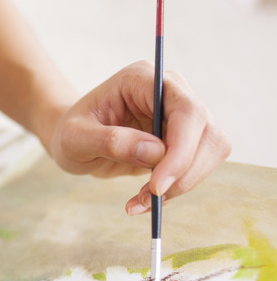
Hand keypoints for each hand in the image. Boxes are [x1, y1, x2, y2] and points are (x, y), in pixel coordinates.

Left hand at [49, 61, 230, 214]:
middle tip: (149, 197)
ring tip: (140, 201)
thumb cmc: (69, 132)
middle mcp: (170, 91)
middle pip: (207, 131)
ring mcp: (181, 115)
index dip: (180, 149)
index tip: (157, 185)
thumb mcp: (74, 138)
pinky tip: (143, 200)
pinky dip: (175, 190)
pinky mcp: (185, 140)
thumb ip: (109, 141)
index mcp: (142, 79)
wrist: (74, 141)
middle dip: (183, 172)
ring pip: (211, 151)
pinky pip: (197, 167)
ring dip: (181, 184)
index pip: (185, 109)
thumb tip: (155, 152)